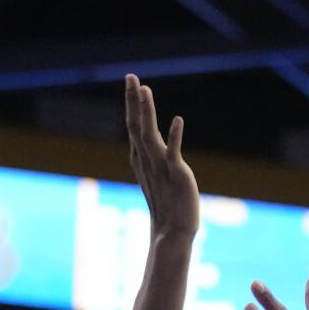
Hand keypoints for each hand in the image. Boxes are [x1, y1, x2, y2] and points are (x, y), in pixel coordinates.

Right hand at [125, 74, 200, 237]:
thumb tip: (146, 141)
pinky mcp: (176, 176)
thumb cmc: (167, 207)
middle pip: (137, 125)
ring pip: (149, 135)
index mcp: (142, 159)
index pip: (135, 126)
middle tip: (131, 76)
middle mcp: (147, 160)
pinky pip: (173, 154)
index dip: (133, 104)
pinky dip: (174, 137)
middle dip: (134, 101)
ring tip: (145, 90)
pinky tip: (177, 120)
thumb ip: (152, 158)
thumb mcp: (157, 177)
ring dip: (147, 112)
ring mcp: (160, 167)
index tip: (133, 82)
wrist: (174, 233)